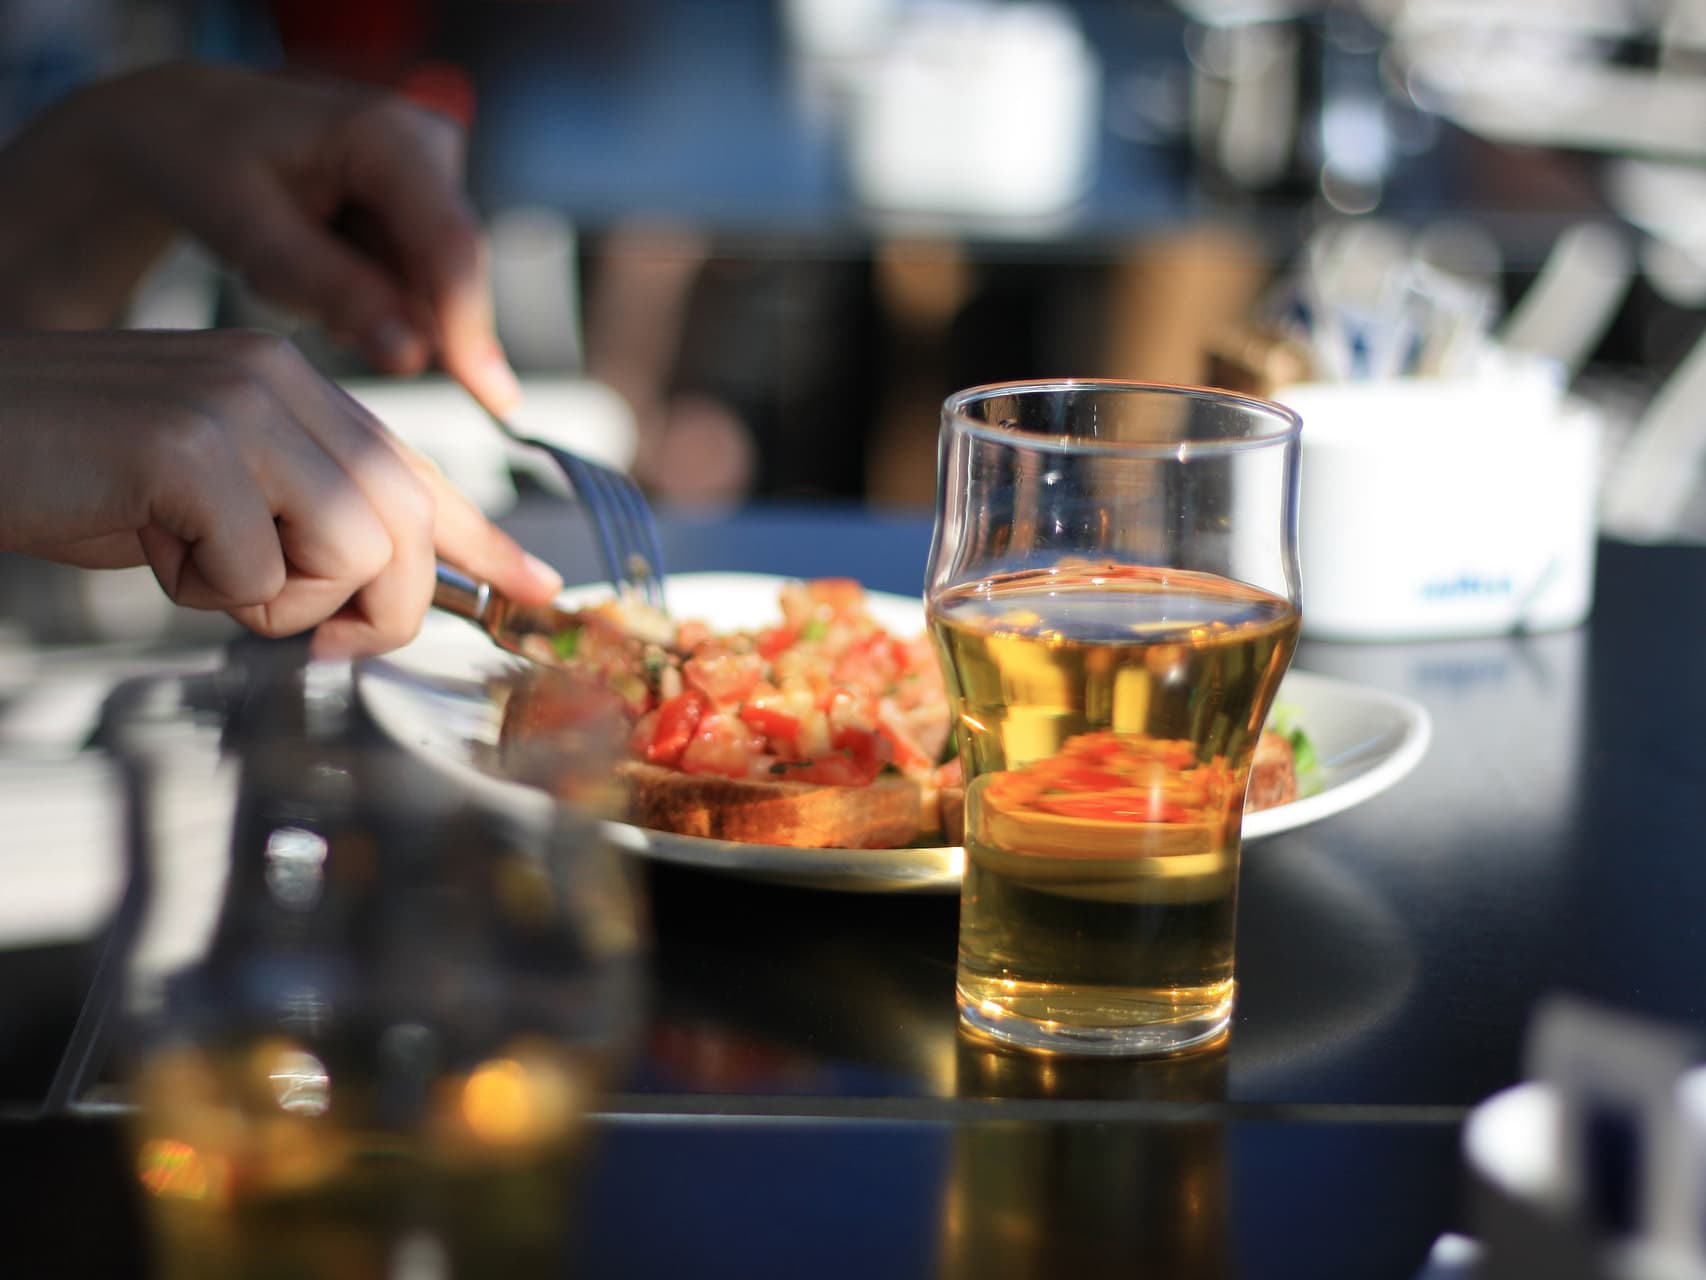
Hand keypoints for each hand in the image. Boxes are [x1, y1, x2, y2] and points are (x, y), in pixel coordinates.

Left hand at [0, 61, 518, 411]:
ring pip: (426, 289)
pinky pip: (411, 284)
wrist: (184, 124)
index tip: (491, 397)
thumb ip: (335, 291)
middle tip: (282, 283)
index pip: (449, 245)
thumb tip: (413, 355)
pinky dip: (358, 293)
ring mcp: (433, 176)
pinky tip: (307, 260)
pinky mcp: (425, 206)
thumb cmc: (202, 157)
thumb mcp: (248, 229)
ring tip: (281, 262)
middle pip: (446, 274)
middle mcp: (430, 146)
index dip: (469, 326)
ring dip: (357, 303)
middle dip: (378, 310)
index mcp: (387, 133)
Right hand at [0, 330, 560, 655]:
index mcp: (293, 387)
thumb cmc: (76, 474)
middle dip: (386, 605)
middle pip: (406, 518)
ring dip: (285, 601)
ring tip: (200, 565)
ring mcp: (238, 403)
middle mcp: (281, 380)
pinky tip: (152, 546)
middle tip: (328, 640)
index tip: (541, 590)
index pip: (418, 468)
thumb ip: (296, 521)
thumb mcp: (210, 496)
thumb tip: (376, 594)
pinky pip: (260, 572)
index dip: (485, 540)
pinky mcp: (191, 445)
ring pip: (353, 547)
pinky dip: (213, 593)